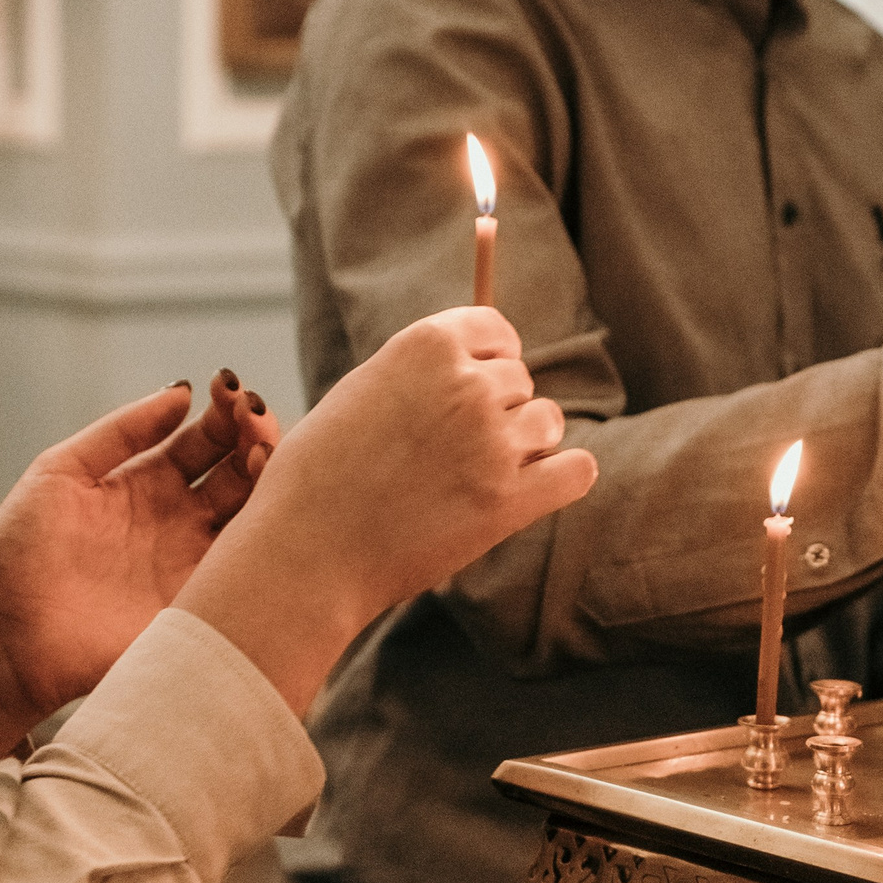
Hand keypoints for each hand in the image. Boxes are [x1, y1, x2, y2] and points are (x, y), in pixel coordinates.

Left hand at [0, 371, 283, 753]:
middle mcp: (183, 519)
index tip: (229, 388)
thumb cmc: (20, 554)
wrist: (6, 635)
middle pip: (242, 469)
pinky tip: (270, 507)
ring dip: (269, 476)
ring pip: (255, 512)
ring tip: (260, 449)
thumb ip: (120, 431)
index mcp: (151, 482)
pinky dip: (268, 537)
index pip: (207, 438)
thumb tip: (181, 392)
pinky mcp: (201, 603)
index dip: (225, 411)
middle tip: (252, 417)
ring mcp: (195, 561)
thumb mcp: (60, 472)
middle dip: (257, 435)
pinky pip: (247, 569)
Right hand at [178, 308, 598, 713]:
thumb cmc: (316, 477)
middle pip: (518, 379)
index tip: (479, 380)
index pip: (494, 329)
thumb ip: (418, 373)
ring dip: (526, 443)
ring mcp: (493, 443)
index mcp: (426, 345)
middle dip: (497, 407)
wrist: (306, 553)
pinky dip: (564, 477)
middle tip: (456, 447)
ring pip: (547, 422)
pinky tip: (538, 488)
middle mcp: (467, 385)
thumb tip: (470, 364)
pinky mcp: (511, 502)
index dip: (490, 356)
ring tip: (480, 473)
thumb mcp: (360, 393)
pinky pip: (577, 471)